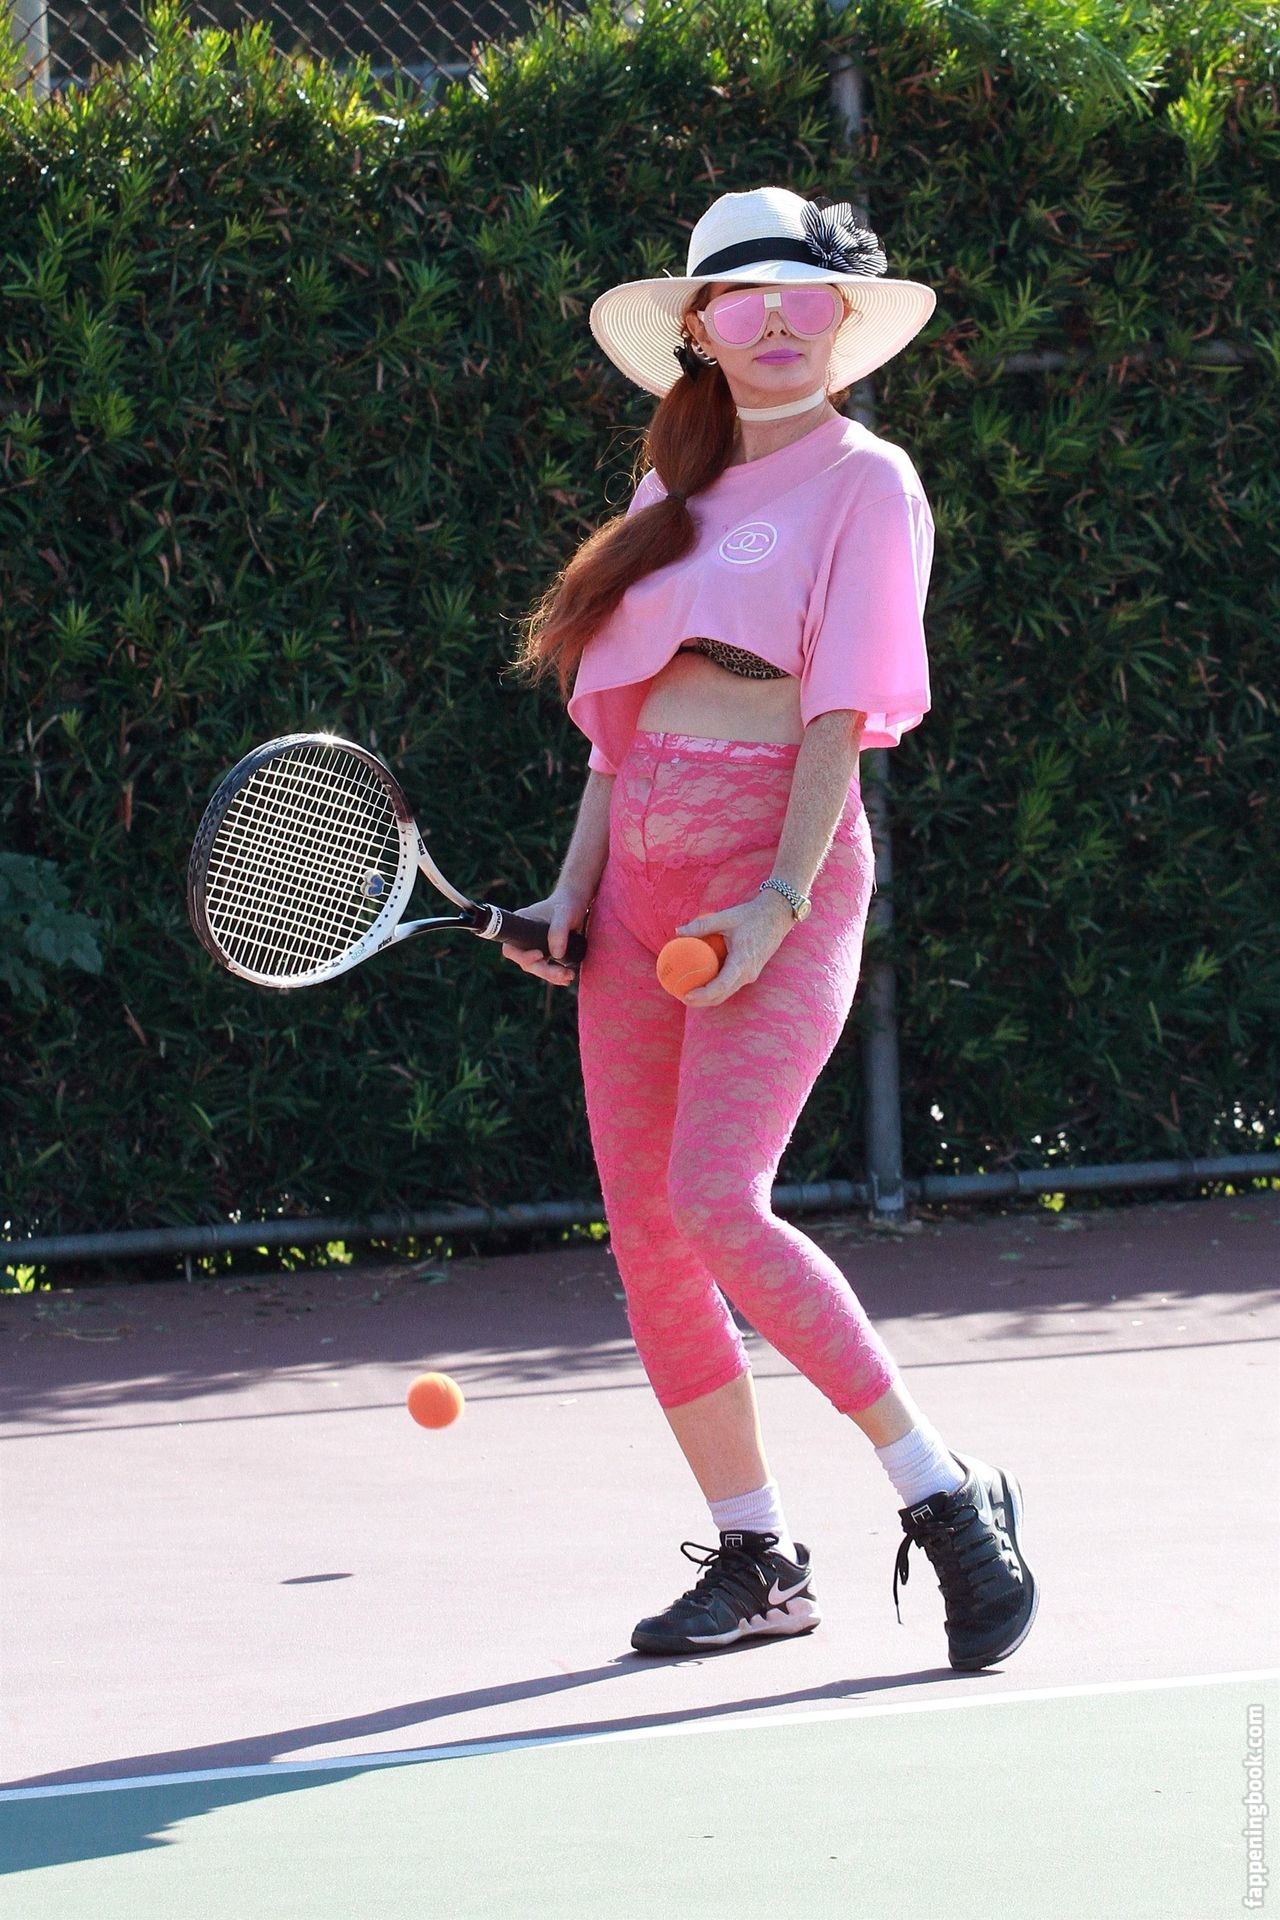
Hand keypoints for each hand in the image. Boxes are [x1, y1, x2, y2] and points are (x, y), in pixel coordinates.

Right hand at [499, 886, 590, 986]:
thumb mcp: (564, 914)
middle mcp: (523, 938)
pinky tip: (567, 978)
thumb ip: (559, 931)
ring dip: (551, 975)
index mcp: (520, 925)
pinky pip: (545, 968)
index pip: (512, 949)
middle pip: (526, 962)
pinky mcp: (544, 953)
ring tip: (569, 976)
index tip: (540, 954)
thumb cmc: (567, 904)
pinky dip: (556, 975)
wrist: (575, 904)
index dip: (523, 956)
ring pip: (537, 968)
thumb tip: (556, 955)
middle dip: (544, 970)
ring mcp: (533, 946)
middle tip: (563, 973)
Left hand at [675, 889, 795, 1006]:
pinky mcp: (750, 972)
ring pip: (727, 993)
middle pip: (722, 995)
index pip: (721, 985)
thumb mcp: (725, 917)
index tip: (686, 995)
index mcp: (742, 961)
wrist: (777, 916)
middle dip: (701, 1001)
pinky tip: (702, 982)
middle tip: (680, 996)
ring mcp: (750, 975)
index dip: (703, 994)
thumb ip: (701, 925)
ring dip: (708, 997)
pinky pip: (731, 985)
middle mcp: (748, 973)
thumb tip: (678, 931)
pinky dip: (716, 988)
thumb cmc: (751, 915)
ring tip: (687, 993)